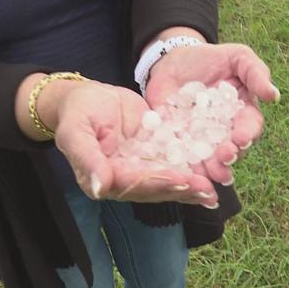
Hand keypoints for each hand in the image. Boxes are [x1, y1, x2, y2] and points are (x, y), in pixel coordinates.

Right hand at [53, 81, 218, 206]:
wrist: (89, 97)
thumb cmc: (78, 112)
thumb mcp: (76, 131)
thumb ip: (87, 159)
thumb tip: (99, 188)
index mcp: (102, 178)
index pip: (132, 183)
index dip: (157, 181)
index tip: (181, 180)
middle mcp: (123, 181)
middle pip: (154, 187)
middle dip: (181, 188)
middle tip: (206, 189)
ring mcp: (140, 170)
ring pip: (167, 182)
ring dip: (190, 187)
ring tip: (212, 190)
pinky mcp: (153, 157)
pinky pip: (173, 165)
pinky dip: (192, 172)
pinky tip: (212, 177)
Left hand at [144, 43, 279, 183]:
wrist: (173, 60)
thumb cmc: (211, 58)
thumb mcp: (237, 57)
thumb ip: (256, 74)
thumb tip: (274, 96)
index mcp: (243, 113)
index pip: (250, 127)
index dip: (247, 133)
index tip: (241, 138)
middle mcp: (225, 132)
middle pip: (232, 149)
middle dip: (230, 156)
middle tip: (225, 156)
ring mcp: (201, 140)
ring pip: (210, 161)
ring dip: (212, 169)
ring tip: (210, 173)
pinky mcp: (178, 143)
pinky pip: (183, 159)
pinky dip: (185, 168)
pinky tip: (184, 173)